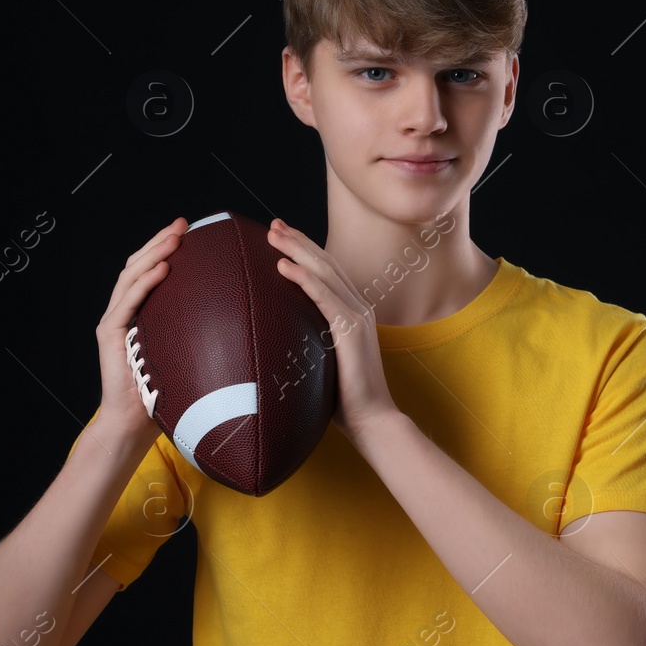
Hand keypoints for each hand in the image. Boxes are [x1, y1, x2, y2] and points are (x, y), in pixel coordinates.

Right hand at [92, 216, 188, 447]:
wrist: (134, 424)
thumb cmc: (167, 393)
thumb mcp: (188, 356)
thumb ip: (201, 335)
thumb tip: (245, 319)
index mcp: (141, 313)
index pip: (151, 271)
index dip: (168, 248)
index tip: (192, 231)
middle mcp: (124, 311)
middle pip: (138, 264)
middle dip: (160, 241)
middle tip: (184, 224)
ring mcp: (114, 320)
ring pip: (131, 275)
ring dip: (153, 253)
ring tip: (174, 238)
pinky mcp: (109, 333)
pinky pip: (127, 301)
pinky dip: (144, 282)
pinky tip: (161, 269)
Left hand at [266, 218, 399, 443]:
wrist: (373, 420)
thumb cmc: (345, 399)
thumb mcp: (324, 361)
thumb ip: (309, 343)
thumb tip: (278, 339)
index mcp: (354, 312)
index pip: (328, 271)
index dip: (305, 250)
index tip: (282, 236)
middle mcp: (359, 307)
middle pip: (325, 263)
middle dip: (298, 241)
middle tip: (273, 224)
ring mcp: (357, 316)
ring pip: (324, 272)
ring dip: (297, 250)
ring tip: (273, 235)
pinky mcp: (350, 330)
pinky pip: (324, 296)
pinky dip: (303, 278)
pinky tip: (283, 266)